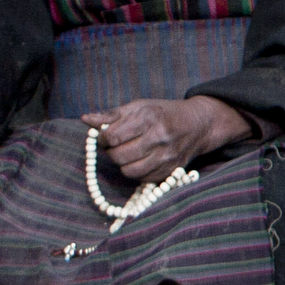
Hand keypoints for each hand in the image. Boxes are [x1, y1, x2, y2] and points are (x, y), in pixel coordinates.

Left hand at [85, 96, 252, 181]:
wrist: (198, 124)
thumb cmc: (163, 113)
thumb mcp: (138, 106)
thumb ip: (111, 115)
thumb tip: (85, 119)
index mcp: (149, 118)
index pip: (112, 137)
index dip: (102, 138)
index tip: (104, 136)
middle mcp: (159, 138)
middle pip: (118, 156)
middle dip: (111, 152)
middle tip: (116, 145)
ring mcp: (166, 157)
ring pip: (128, 171)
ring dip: (123, 164)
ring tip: (127, 153)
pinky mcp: (170, 171)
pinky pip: (142, 178)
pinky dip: (136, 171)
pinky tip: (140, 160)